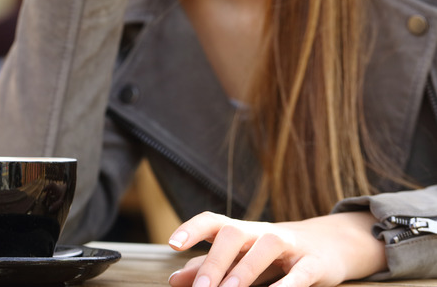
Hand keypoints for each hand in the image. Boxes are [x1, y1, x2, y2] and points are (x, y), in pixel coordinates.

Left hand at [167, 211, 386, 286]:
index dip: (192, 228)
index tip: (173, 244)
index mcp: (241, 231)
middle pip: (234, 233)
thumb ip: (208, 268)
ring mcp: (290, 245)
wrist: (330, 244)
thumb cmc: (273, 254)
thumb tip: (174, 280)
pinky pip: (301, 272)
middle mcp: (262, 232)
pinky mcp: (314, 263)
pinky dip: (287, 285)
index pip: (213, 221)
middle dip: (215, 261)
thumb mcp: (241, 258)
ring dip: (245, 270)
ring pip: (266, 246)